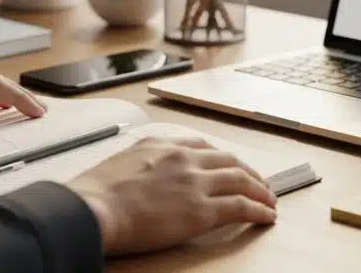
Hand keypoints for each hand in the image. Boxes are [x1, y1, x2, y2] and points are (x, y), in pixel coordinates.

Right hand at [66, 136, 277, 255]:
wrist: (92, 209)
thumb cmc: (95, 194)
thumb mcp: (120, 162)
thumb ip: (140, 163)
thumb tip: (142, 175)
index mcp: (161, 144)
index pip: (203, 147)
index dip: (222, 158)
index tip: (230, 166)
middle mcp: (183, 158)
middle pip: (228, 159)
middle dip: (248, 171)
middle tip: (258, 183)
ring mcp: (194, 182)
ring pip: (241, 179)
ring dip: (260, 190)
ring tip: (269, 200)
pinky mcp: (201, 210)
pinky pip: (241, 206)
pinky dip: (259, 210)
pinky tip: (266, 216)